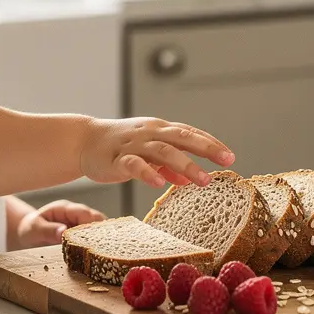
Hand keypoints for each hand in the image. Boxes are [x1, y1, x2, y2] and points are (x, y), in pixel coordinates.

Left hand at [13, 200, 106, 248]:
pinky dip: (98, 245)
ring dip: (101, 240)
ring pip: (100, 229)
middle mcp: (77, 214)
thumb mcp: (34, 230)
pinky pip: (95, 238)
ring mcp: (81, 223)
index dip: (93, 226)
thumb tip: (63, 231)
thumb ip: (47, 230)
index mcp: (65, 209)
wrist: (28, 234)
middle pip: (98, 220)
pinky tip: (98, 256)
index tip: (95, 240)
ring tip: (101, 254)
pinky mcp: (83, 234)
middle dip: (102, 233)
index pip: (85, 213)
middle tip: (101, 250)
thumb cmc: (30, 229)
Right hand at [79, 117, 234, 188]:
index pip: (189, 133)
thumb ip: (168, 165)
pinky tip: (159, 183)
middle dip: (205, 148)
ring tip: (202, 180)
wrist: (84, 141)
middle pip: (182, 137)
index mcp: (159, 130)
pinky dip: (148, 172)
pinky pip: (133, 165)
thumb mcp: (147, 153)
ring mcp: (133, 145)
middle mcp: (149, 133)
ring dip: (184, 164)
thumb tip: (189, 179)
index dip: (210, 143)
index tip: (229, 157)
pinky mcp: (116, 159)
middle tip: (225, 160)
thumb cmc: (120, 147)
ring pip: (162, 151)